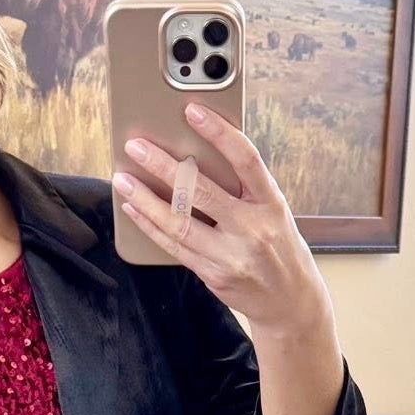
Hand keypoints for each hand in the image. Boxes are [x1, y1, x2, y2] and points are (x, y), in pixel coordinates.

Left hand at [112, 101, 333, 341]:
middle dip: (163, 166)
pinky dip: (150, 226)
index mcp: (272, 203)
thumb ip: (244, 189)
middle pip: (201, 191)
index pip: (246, 160)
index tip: (192, 111)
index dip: (219, 133)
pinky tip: (134, 210)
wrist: (291, 302)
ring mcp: (231, 255)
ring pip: (179, 223)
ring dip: (145, 199)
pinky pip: (174, 247)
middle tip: (136, 148)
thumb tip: (200, 156)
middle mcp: (252, 228)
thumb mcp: (275, 212)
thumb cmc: (280, 248)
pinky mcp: (213, 275)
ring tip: (123, 180)